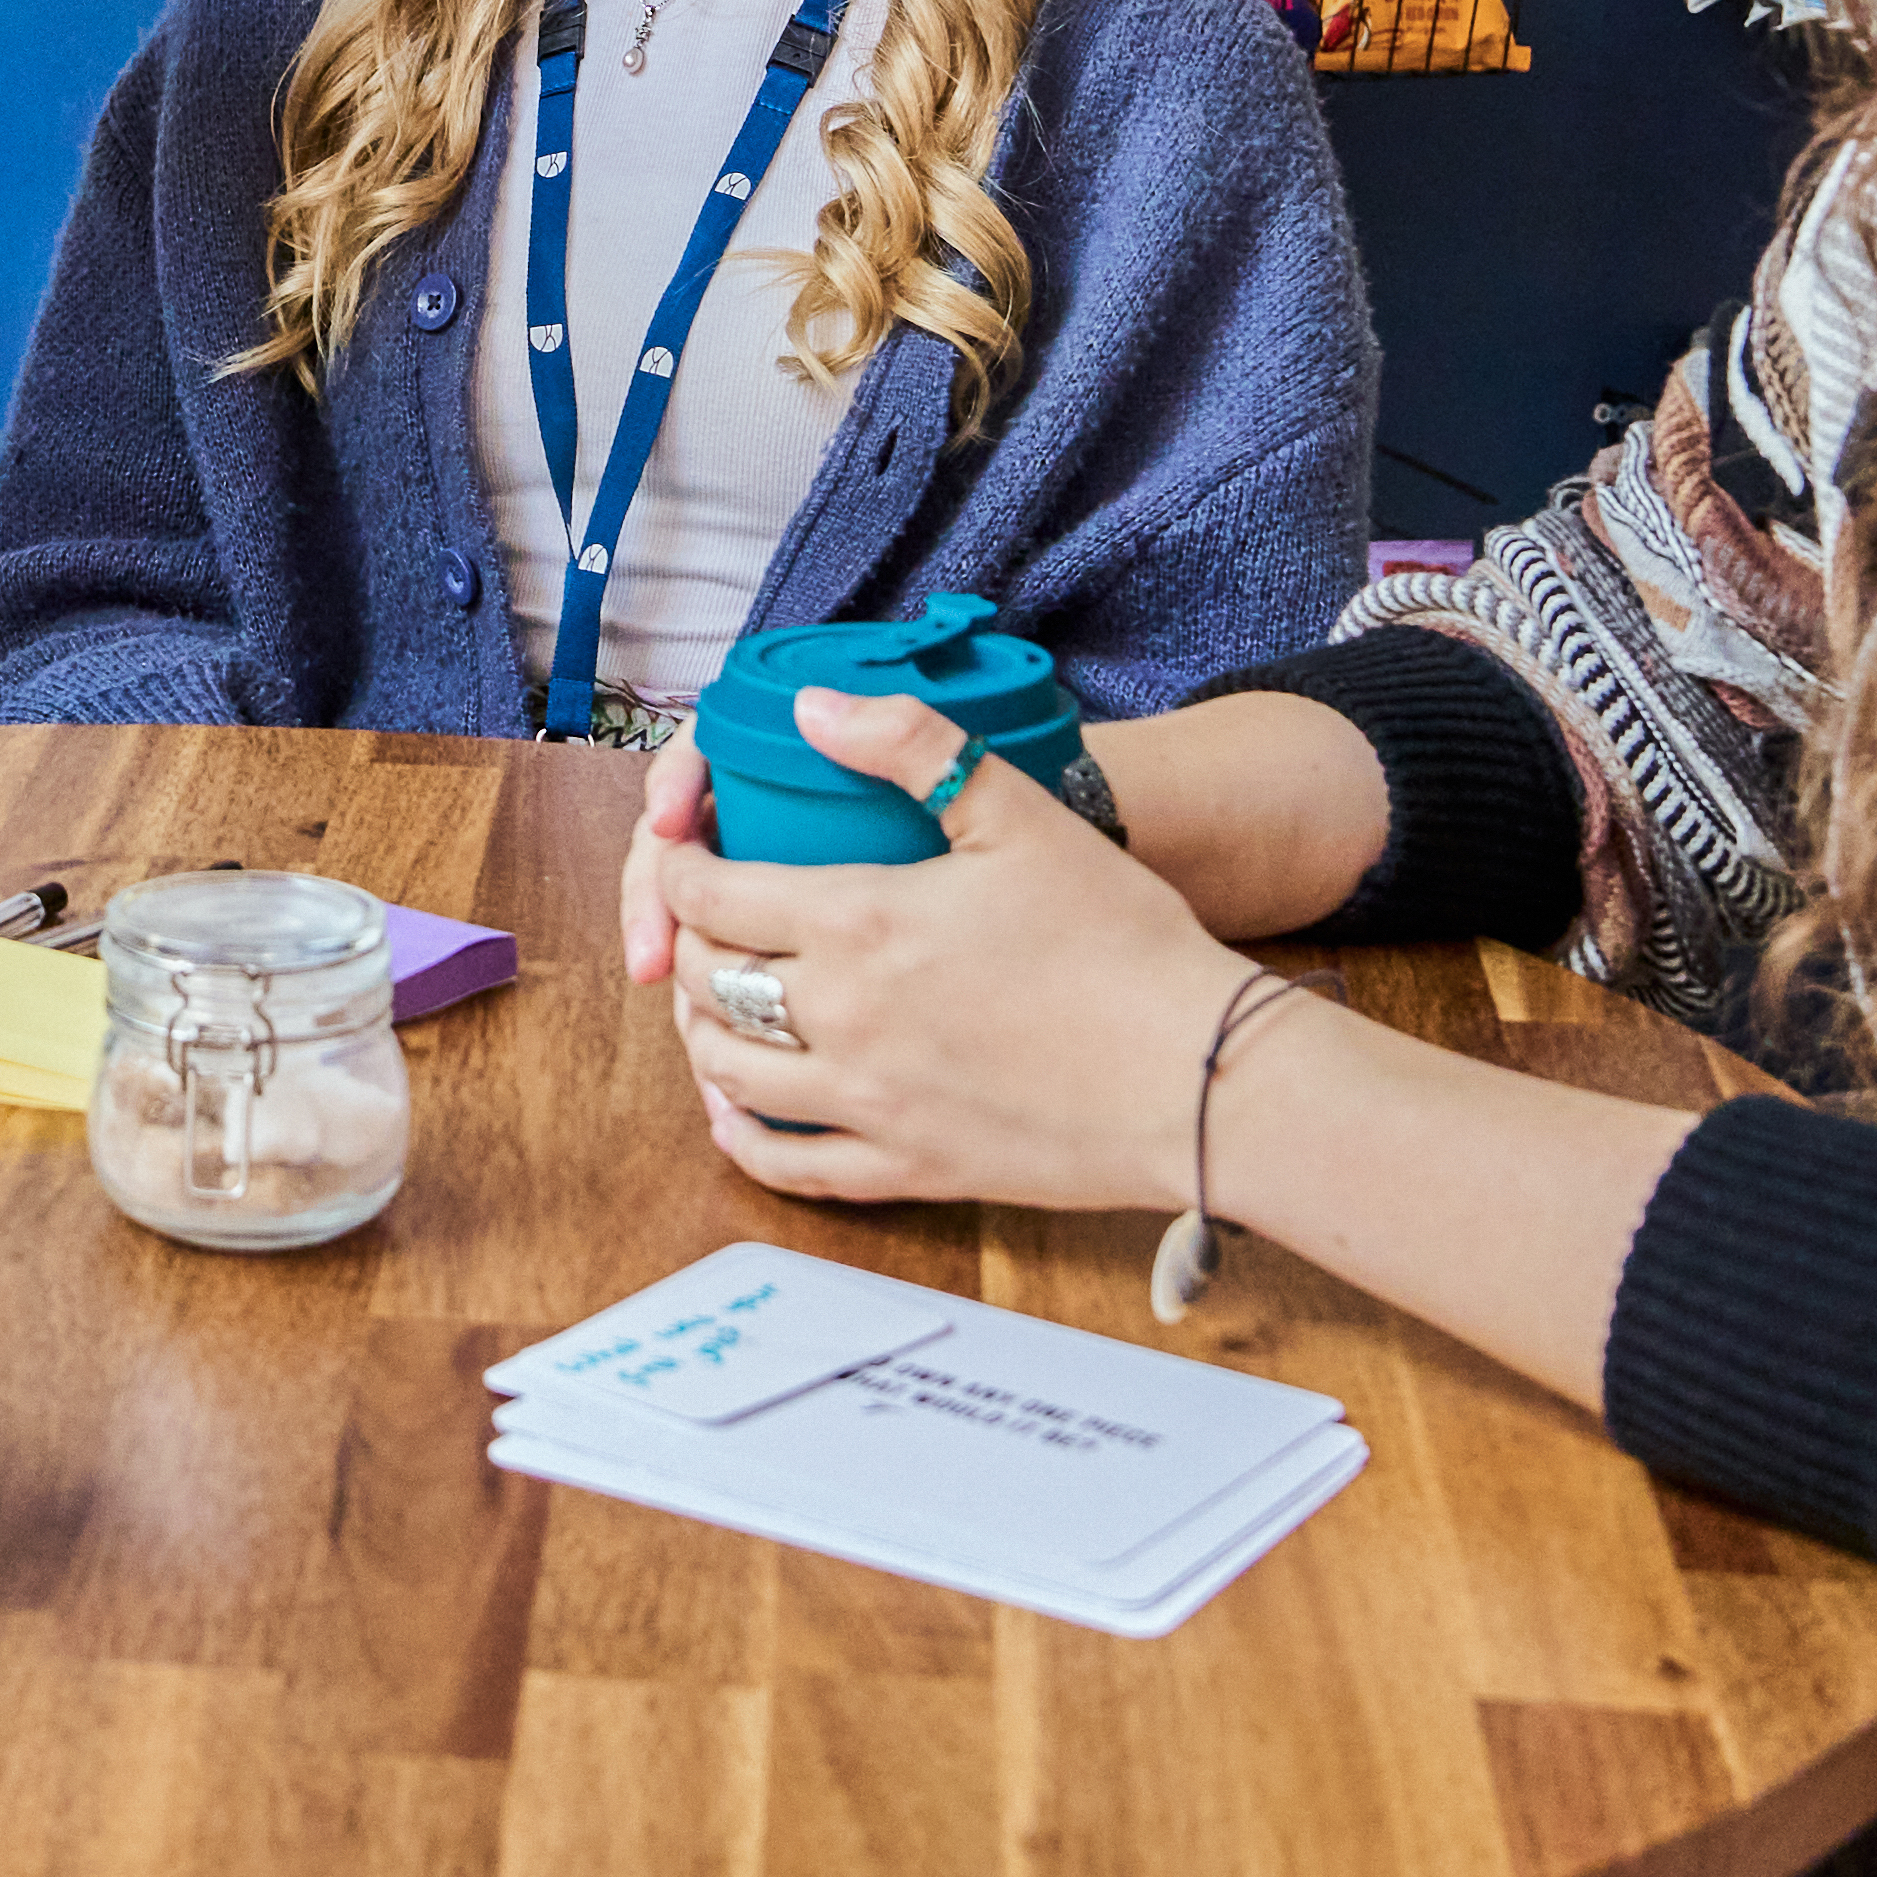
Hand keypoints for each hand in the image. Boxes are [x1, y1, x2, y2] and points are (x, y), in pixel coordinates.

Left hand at [647, 685, 1262, 1214]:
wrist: (1200, 1075)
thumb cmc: (1121, 938)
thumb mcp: (1019, 813)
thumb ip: (908, 744)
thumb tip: (811, 707)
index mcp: (860, 922)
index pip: (711, 895)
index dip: (676, 867)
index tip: (682, 850)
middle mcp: (843, 1019)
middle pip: (709, 982)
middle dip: (687, 945)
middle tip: (700, 923)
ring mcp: (870, 1105)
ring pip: (730, 1074)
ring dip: (701, 1036)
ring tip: (709, 1007)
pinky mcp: (909, 1170)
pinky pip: (791, 1167)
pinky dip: (744, 1138)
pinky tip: (736, 1117)